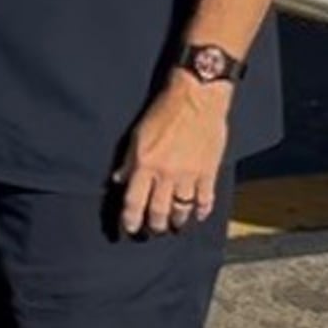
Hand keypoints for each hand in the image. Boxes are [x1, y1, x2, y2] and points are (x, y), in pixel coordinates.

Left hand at [112, 73, 231, 236]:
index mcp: (145, 164)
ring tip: (175, 226)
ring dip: (177, 221)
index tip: (129, 230)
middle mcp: (166, 174)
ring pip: (182, 210)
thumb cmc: (165, 111)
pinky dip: (201, 210)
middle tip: (154, 231)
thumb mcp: (138, 134)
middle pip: (158, 211)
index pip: (134, 201)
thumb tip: (118, 180)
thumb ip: (129, 160)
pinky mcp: (209, 172)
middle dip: (155, 226)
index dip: (130, 220)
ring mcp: (190, 175)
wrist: (198, 97)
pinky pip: (205, 199)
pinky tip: (198, 215)